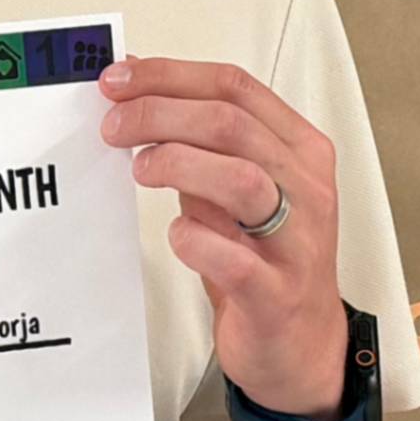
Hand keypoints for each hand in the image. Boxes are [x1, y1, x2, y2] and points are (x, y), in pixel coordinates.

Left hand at [98, 57, 347, 416]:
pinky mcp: (275, 294)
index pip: (235, 88)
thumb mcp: (239, 189)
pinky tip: (176, 234)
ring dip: (177, 163)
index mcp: (299, 150)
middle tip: (114, 126)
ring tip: (140, 170)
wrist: (301, 344)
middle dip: (160, 113)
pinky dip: (194, 238)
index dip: (169, 76)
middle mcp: (306, 188)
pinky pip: (235, 259)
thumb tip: (138, 96)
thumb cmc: (268, 259)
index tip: (119, 80)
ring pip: (241, 179)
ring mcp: (297, 242)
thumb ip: (201, 146)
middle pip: (231, 123)